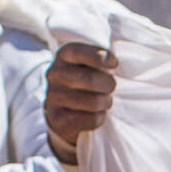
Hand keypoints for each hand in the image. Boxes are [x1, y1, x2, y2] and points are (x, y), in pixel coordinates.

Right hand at [44, 41, 117, 161]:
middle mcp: (54, 74)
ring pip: (92, 102)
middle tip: (111, 87)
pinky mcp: (57, 119)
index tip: (115, 65)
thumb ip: (101, 60)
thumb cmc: (85, 82)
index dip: (100, 58)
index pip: (79, 52)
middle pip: (89, 79)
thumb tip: (117, 64)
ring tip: (105, 101)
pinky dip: (100, 118)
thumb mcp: (89, 64)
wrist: (63, 111)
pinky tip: (96, 114)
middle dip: (108, 85)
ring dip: (105, 103)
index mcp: (64, 55)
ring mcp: (53, 97)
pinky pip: (90, 120)